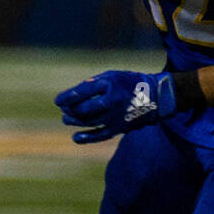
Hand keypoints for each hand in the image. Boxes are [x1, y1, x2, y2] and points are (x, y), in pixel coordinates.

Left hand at [54, 69, 178, 143]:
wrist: (156, 97)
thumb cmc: (129, 83)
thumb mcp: (112, 76)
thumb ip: (93, 84)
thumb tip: (72, 96)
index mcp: (111, 84)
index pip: (84, 91)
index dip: (68, 96)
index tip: (57, 101)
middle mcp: (113, 100)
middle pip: (85, 108)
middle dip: (71, 110)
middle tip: (63, 110)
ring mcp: (117, 115)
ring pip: (91, 122)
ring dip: (75, 122)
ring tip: (65, 119)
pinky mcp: (120, 128)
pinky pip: (101, 135)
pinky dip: (87, 138)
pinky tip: (75, 137)